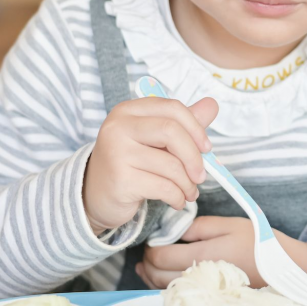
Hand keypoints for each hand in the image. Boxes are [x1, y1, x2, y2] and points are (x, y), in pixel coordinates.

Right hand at [84, 96, 218, 233]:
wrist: (94, 196)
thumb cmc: (131, 163)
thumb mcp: (155, 139)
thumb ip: (183, 122)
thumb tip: (212, 104)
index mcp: (129, 111)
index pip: (172, 108)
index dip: (196, 128)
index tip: (207, 148)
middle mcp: (118, 127)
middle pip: (171, 131)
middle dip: (194, 157)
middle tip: (201, 176)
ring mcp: (116, 153)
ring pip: (171, 165)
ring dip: (188, 184)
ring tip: (189, 192)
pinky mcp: (120, 180)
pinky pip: (163, 187)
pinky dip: (177, 197)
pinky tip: (177, 201)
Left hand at [137, 216, 306, 288]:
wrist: (280, 267)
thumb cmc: (256, 242)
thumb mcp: (228, 224)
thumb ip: (197, 227)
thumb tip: (173, 231)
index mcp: (202, 257)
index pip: (162, 256)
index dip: (151, 248)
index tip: (151, 238)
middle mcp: (198, 278)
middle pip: (158, 276)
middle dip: (147, 262)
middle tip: (147, 249)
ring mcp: (203, 291)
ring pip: (164, 288)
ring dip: (151, 276)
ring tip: (147, 264)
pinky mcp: (207, 297)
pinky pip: (177, 293)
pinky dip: (164, 285)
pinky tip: (163, 276)